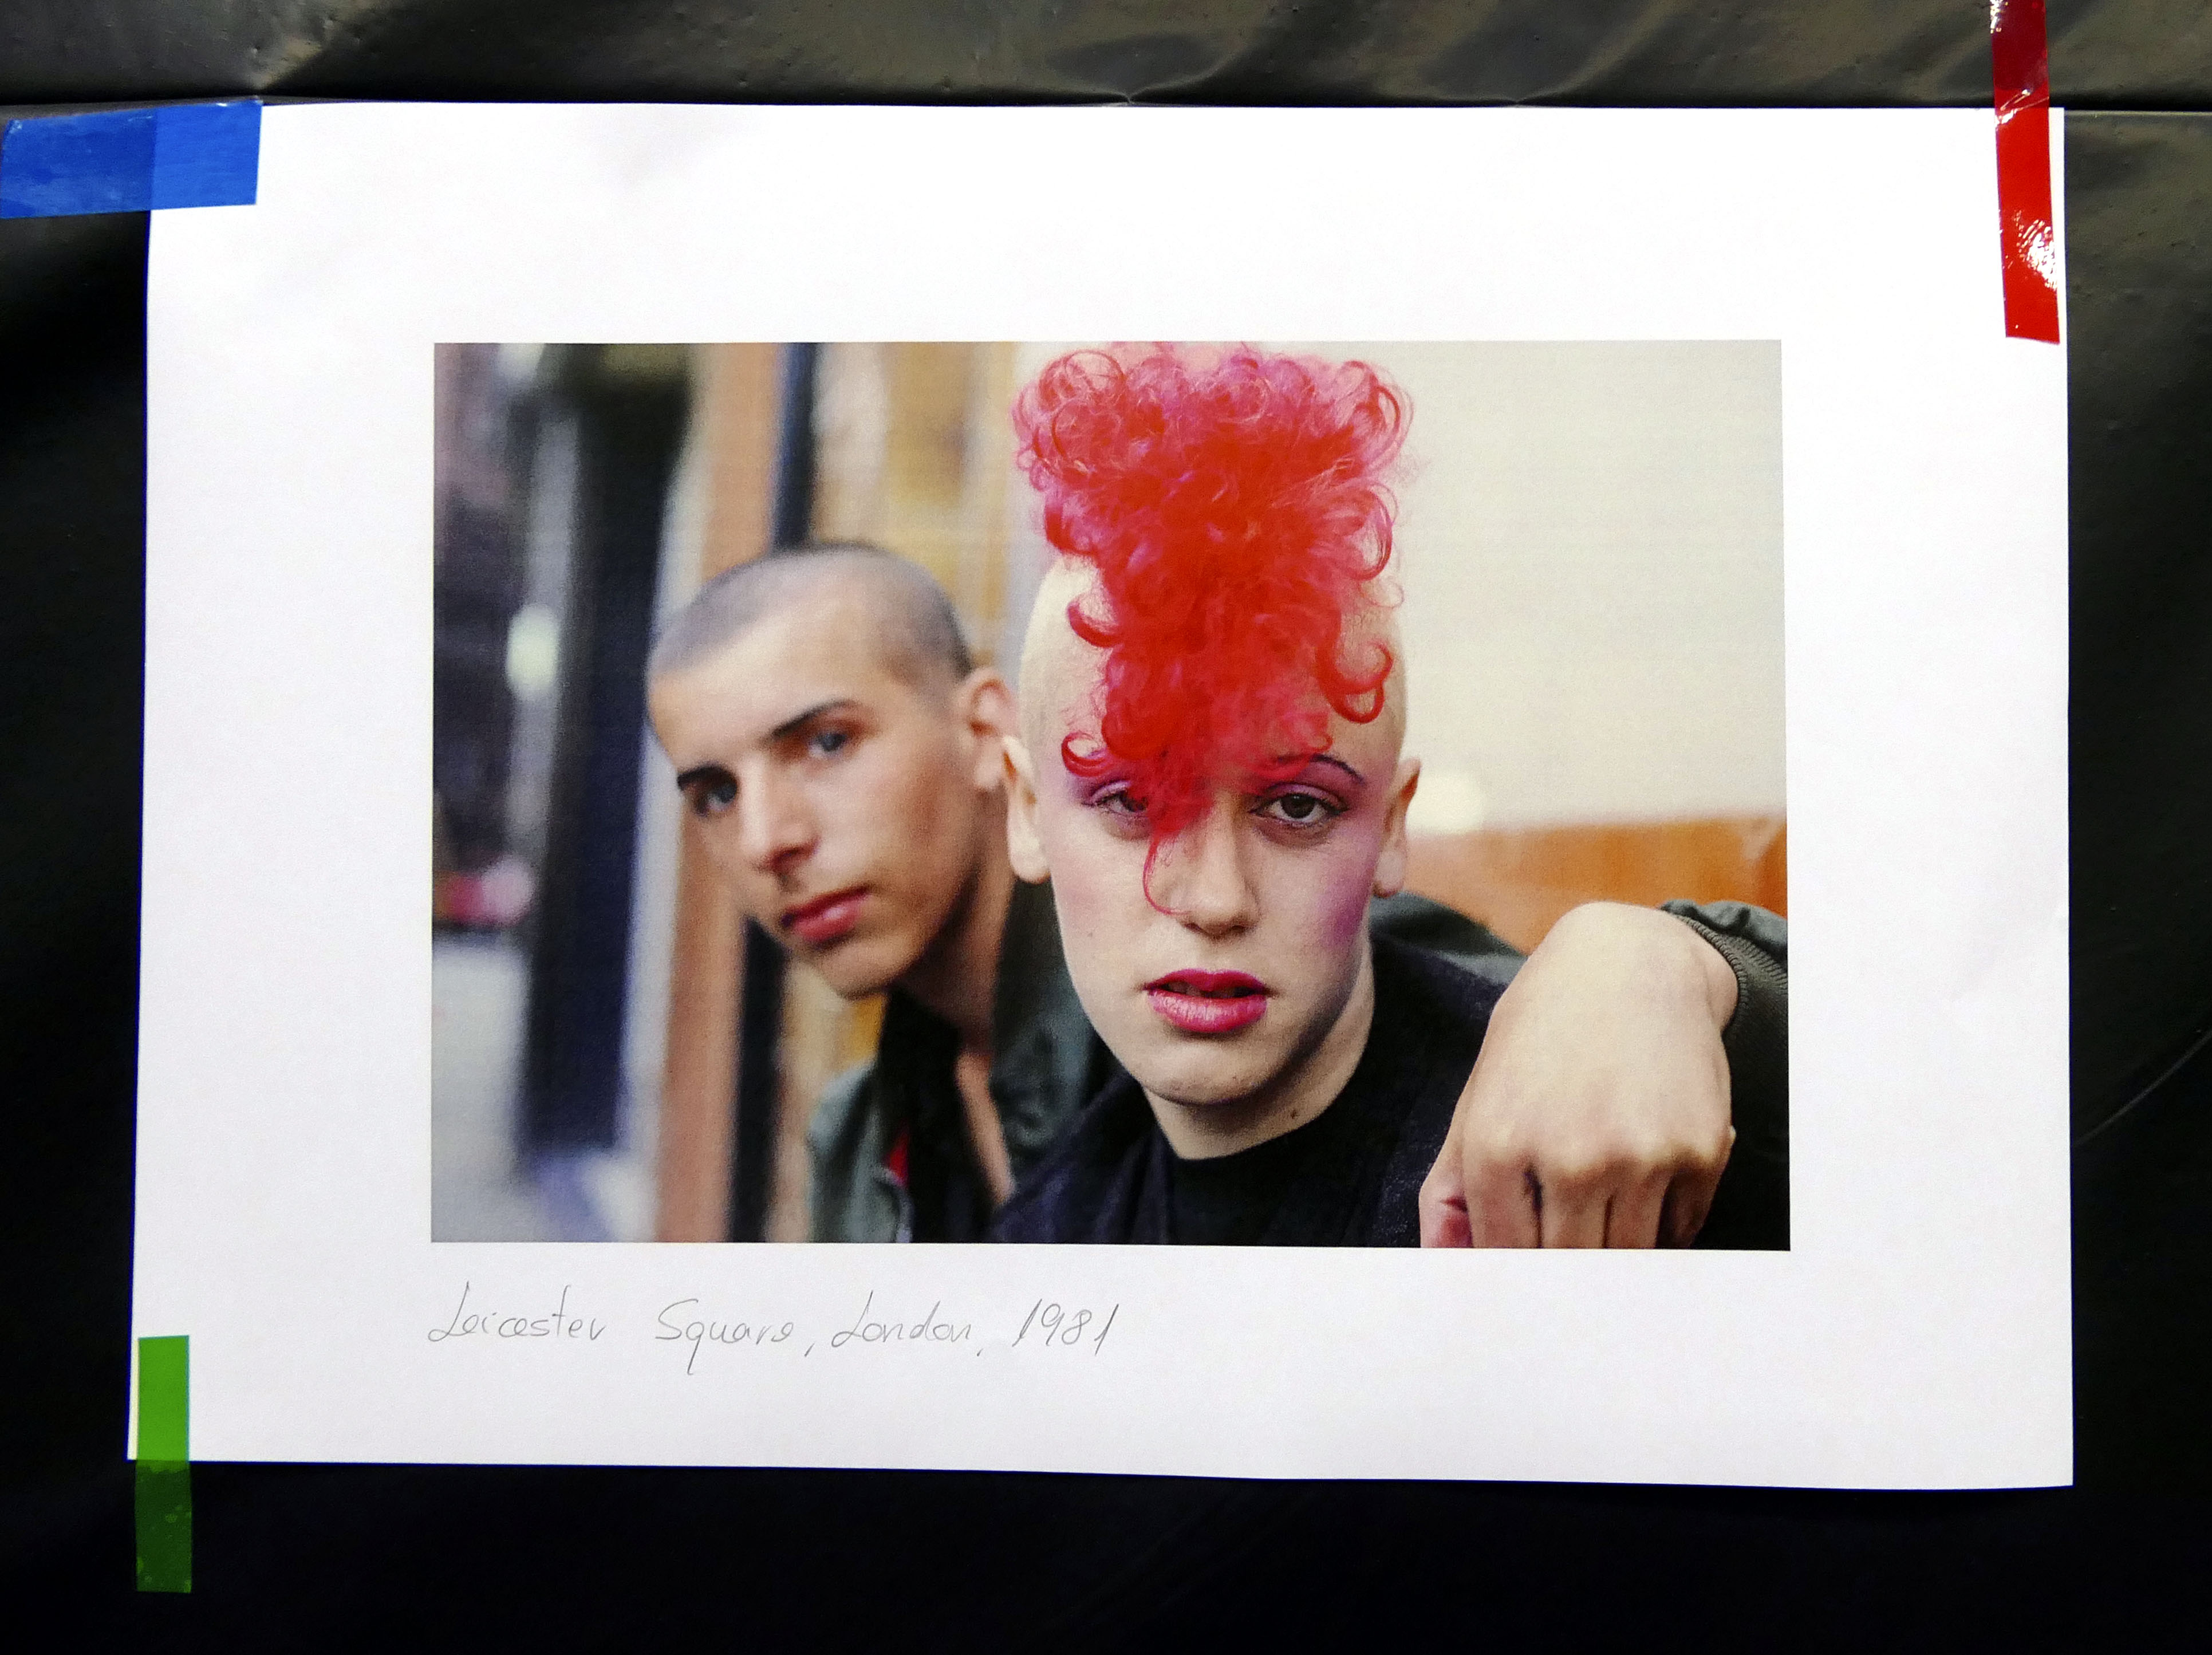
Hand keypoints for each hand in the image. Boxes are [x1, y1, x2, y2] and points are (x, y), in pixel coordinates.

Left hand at [1419, 902, 1737, 1247]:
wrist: (1630, 965)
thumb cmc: (1541, 1036)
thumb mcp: (1479, 1099)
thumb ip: (1451, 1187)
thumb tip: (1444, 1260)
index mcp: (1499, 1146)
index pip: (1505, 1259)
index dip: (1515, 1276)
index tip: (1524, 1275)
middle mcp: (1570, 1157)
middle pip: (1569, 1268)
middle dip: (1565, 1269)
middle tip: (1568, 1243)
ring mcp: (1641, 1157)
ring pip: (1629, 1260)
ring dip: (1617, 1249)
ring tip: (1606, 1204)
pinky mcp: (1700, 1153)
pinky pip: (1681, 1233)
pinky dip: (1664, 1226)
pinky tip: (1646, 1181)